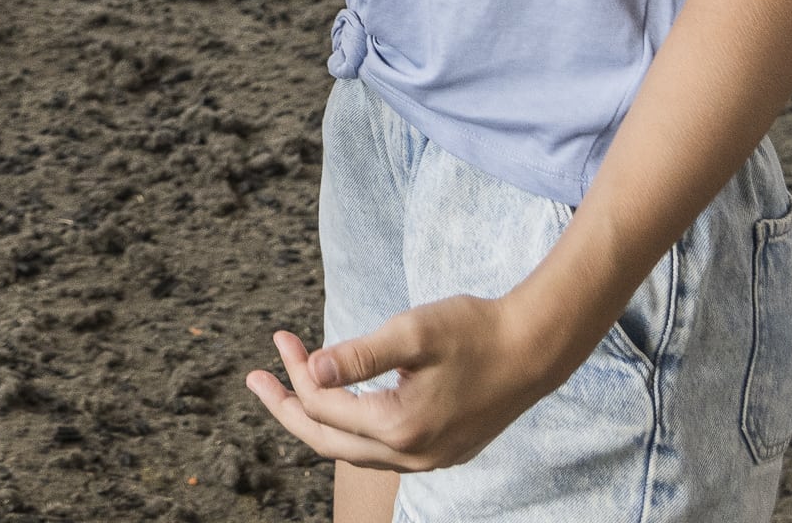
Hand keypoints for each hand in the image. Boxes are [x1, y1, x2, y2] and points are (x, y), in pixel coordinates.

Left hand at [245, 294, 586, 475]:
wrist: (536, 349)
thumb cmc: (474, 331)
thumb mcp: (412, 333)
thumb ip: (359, 355)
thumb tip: (310, 370)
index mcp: (399, 428)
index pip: (325, 406)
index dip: (295, 371)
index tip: (279, 337)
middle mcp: (412, 455)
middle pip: (329, 441)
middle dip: (288, 409)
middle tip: (255, 381)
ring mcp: (430, 459)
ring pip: (354, 449)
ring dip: (318, 418)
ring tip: (288, 390)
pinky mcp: (443, 451)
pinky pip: (381, 449)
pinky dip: (352, 427)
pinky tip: (343, 404)